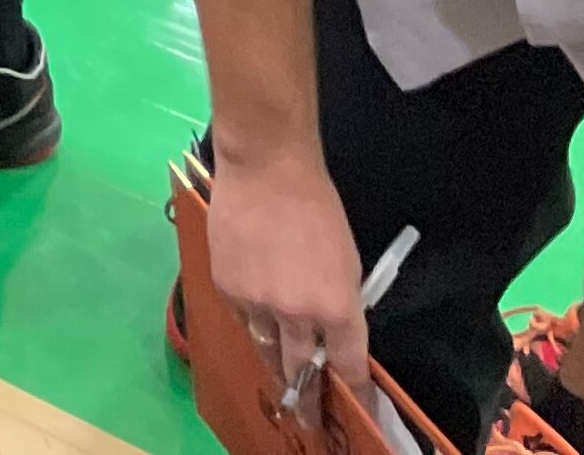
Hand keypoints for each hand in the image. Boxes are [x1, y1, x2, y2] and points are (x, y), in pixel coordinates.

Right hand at [207, 147, 371, 394]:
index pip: (349, 366)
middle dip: (306, 395)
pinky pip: (241, 319)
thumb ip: (338, 304)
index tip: (357, 409)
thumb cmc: (318, 208)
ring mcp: (257, 303)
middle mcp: (297, 314)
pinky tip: (254, 307)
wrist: (266, 169)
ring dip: (274, 360)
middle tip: (306, 415)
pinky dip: (250, 319)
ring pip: (266, 349)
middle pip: (300, 370)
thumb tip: (329, 334)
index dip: (353, 391)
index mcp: (337, 306)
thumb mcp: (346, 261)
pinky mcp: (226, 287)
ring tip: (278, 371)